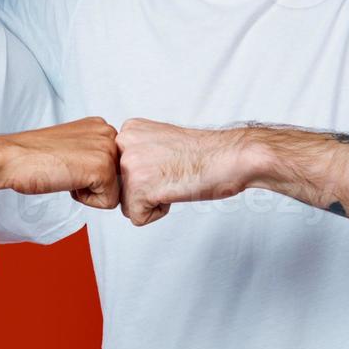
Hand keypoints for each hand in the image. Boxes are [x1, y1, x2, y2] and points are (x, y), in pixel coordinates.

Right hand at [0, 117, 120, 209]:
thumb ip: (93, 152)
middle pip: (118, 178)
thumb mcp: (72, 147)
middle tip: (66, 170)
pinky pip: (109, 202)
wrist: (11, 159)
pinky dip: (87, 201)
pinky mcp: (103, 168)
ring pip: (115, 190)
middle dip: (94, 183)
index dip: (91, 174)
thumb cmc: (33, 157)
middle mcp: (108, 133)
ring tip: (66, 174)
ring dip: (90, 191)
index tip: (68, 164)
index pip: (114, 164)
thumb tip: (112, 174)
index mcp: (100, 126)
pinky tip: (67, 181)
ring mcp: (107, 149)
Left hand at [115, 119, 258, 225]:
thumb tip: (122, 173)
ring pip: (127, 203)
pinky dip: (159, 212)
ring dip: (152, 200)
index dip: (146, 174)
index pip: (120, 169)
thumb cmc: (204, 153)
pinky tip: (175, 191)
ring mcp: (129, 164)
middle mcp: (124, 143)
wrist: (229, 157)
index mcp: (129, 130)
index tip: (167, 164)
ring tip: (174, 180)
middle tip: (172, 172)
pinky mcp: (138, 188)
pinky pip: (137, 218)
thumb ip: (138, 151)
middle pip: (120, 186)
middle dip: (146, 188)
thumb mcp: (159, 141)